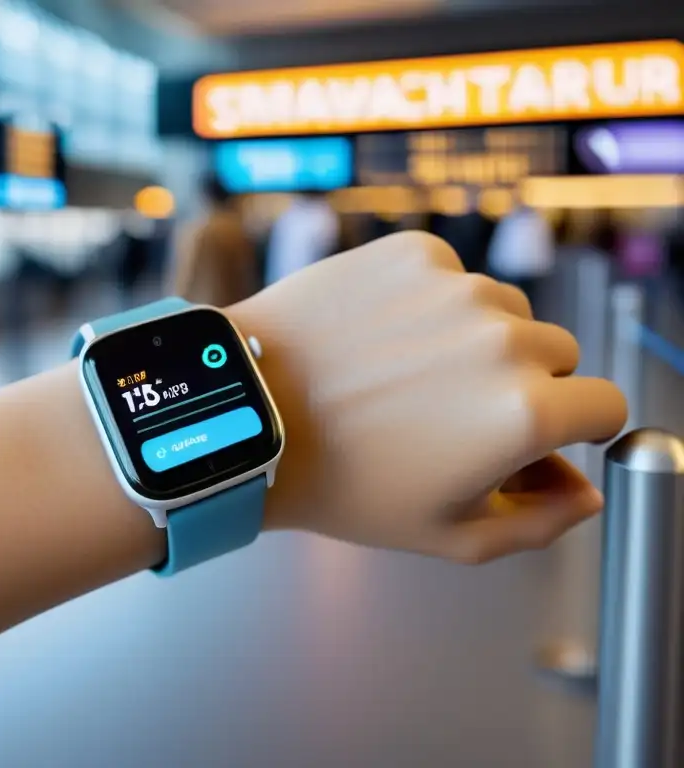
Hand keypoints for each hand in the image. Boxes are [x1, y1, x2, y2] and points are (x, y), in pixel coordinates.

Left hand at [232, 231, 626, 563]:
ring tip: (406, 377)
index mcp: (526, 413)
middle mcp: (504, 339)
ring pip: (506, 313)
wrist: (251, 414)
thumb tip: (584, 492)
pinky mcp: (413, 253)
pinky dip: (431, 304)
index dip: (578, 428)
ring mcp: (457, 287)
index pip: (607, 406)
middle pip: (558, 355)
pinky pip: (452, 278)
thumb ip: (539, 522)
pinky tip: (382, 338)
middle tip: (453, 413)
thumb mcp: (448, 535)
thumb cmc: (341, 482)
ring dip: (478, 340)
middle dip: (525, 384)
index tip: (545, 433)